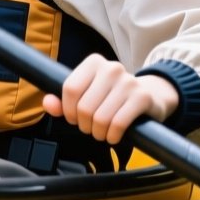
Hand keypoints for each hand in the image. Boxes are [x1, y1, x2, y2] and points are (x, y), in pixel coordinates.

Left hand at [43, 58, 179, 144]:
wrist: (151, 96)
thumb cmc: (113, 97)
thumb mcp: (88, 95)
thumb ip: (63, 100)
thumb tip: (48, 103)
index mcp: (94, 63)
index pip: (70, 89)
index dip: (68, 110)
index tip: (74, 118)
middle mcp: (111, 68)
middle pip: (84, 107)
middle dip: (85, 125)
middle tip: (91, 127)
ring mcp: (128, 82)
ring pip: (100, 118)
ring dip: (99, 133)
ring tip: (102, 132)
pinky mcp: (142, 97)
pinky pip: (118, 124)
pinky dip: (113, 136)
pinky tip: (114, 135)